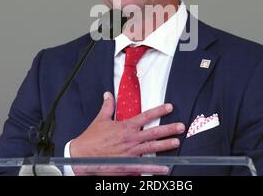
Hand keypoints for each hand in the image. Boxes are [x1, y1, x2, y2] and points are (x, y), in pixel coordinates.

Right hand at [68, 91, 184, 174]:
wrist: (81, 156)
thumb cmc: (91, 138)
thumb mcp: (100, 119)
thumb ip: (107, 106)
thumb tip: (108, 94)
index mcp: (125, 127)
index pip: (145, 116)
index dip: (159, 111)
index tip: (169, 107)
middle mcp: (130, 139)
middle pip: (153, 132)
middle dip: (168, 129)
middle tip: (181, 127)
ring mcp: (130, 152)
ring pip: (152, 148)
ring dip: (165, 145)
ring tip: (177, 142)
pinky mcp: (127, 164)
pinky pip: (144, 166)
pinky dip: (155, 168)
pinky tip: (165, 168)